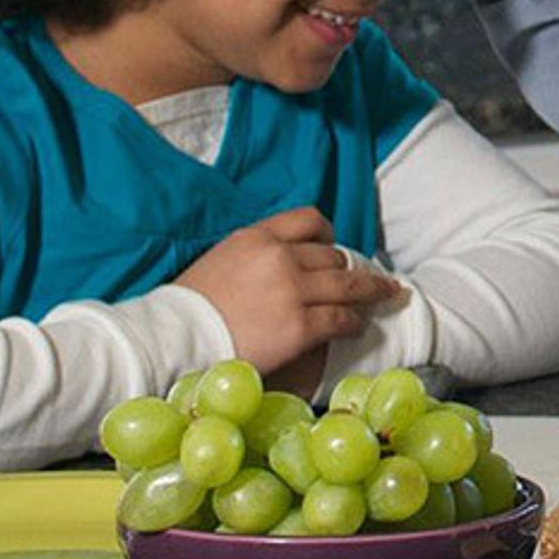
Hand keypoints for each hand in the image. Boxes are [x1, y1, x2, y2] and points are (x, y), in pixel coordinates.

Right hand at [172, 207, 402, 368]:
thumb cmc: (189, 308)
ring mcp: (292, 291)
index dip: (328, 234)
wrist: (175, 339)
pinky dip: (355, 322)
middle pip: (332, 256)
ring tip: (384, 297)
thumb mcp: (221, 260)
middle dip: (349, 270)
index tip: (334, 246)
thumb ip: (254, 256)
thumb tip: (277, 266)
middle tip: (365, 280)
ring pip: (348, 285)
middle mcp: (279, 257)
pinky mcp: (299, 327)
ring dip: (369, 292)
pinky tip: (358, 326)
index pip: (309, 219)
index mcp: (257, 236)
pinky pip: (341, 319)